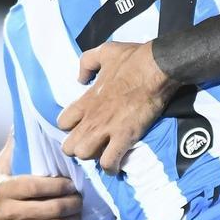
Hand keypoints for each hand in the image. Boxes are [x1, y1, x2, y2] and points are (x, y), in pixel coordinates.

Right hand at [0, 152, 81, 219]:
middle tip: (80, 200)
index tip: (71, 184)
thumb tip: (19, 123)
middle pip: (52, 209)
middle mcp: (6, 212)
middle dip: (73, 204)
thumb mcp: (2, 172)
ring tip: (78, 213)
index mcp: (4, 190)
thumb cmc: (0, 195)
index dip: (59, 185)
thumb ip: (13, 150)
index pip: (37, 186)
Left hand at [58, 41, 179, 172]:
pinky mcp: (125, 137)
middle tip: (93, 145)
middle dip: (78, 148)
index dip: (71, 128)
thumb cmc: (133, 59)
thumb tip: (80, 78)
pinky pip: (109, 162)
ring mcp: (107, 129)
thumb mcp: (104, 52)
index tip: (83, 127)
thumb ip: (86, 64)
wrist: (156, 68)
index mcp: (86, 100)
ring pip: (84, 155)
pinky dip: (111, 167)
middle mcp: (92, 118)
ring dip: (94, 157)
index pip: (63, 123)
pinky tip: (116, 166)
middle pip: (69, 146)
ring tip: (104, 154)